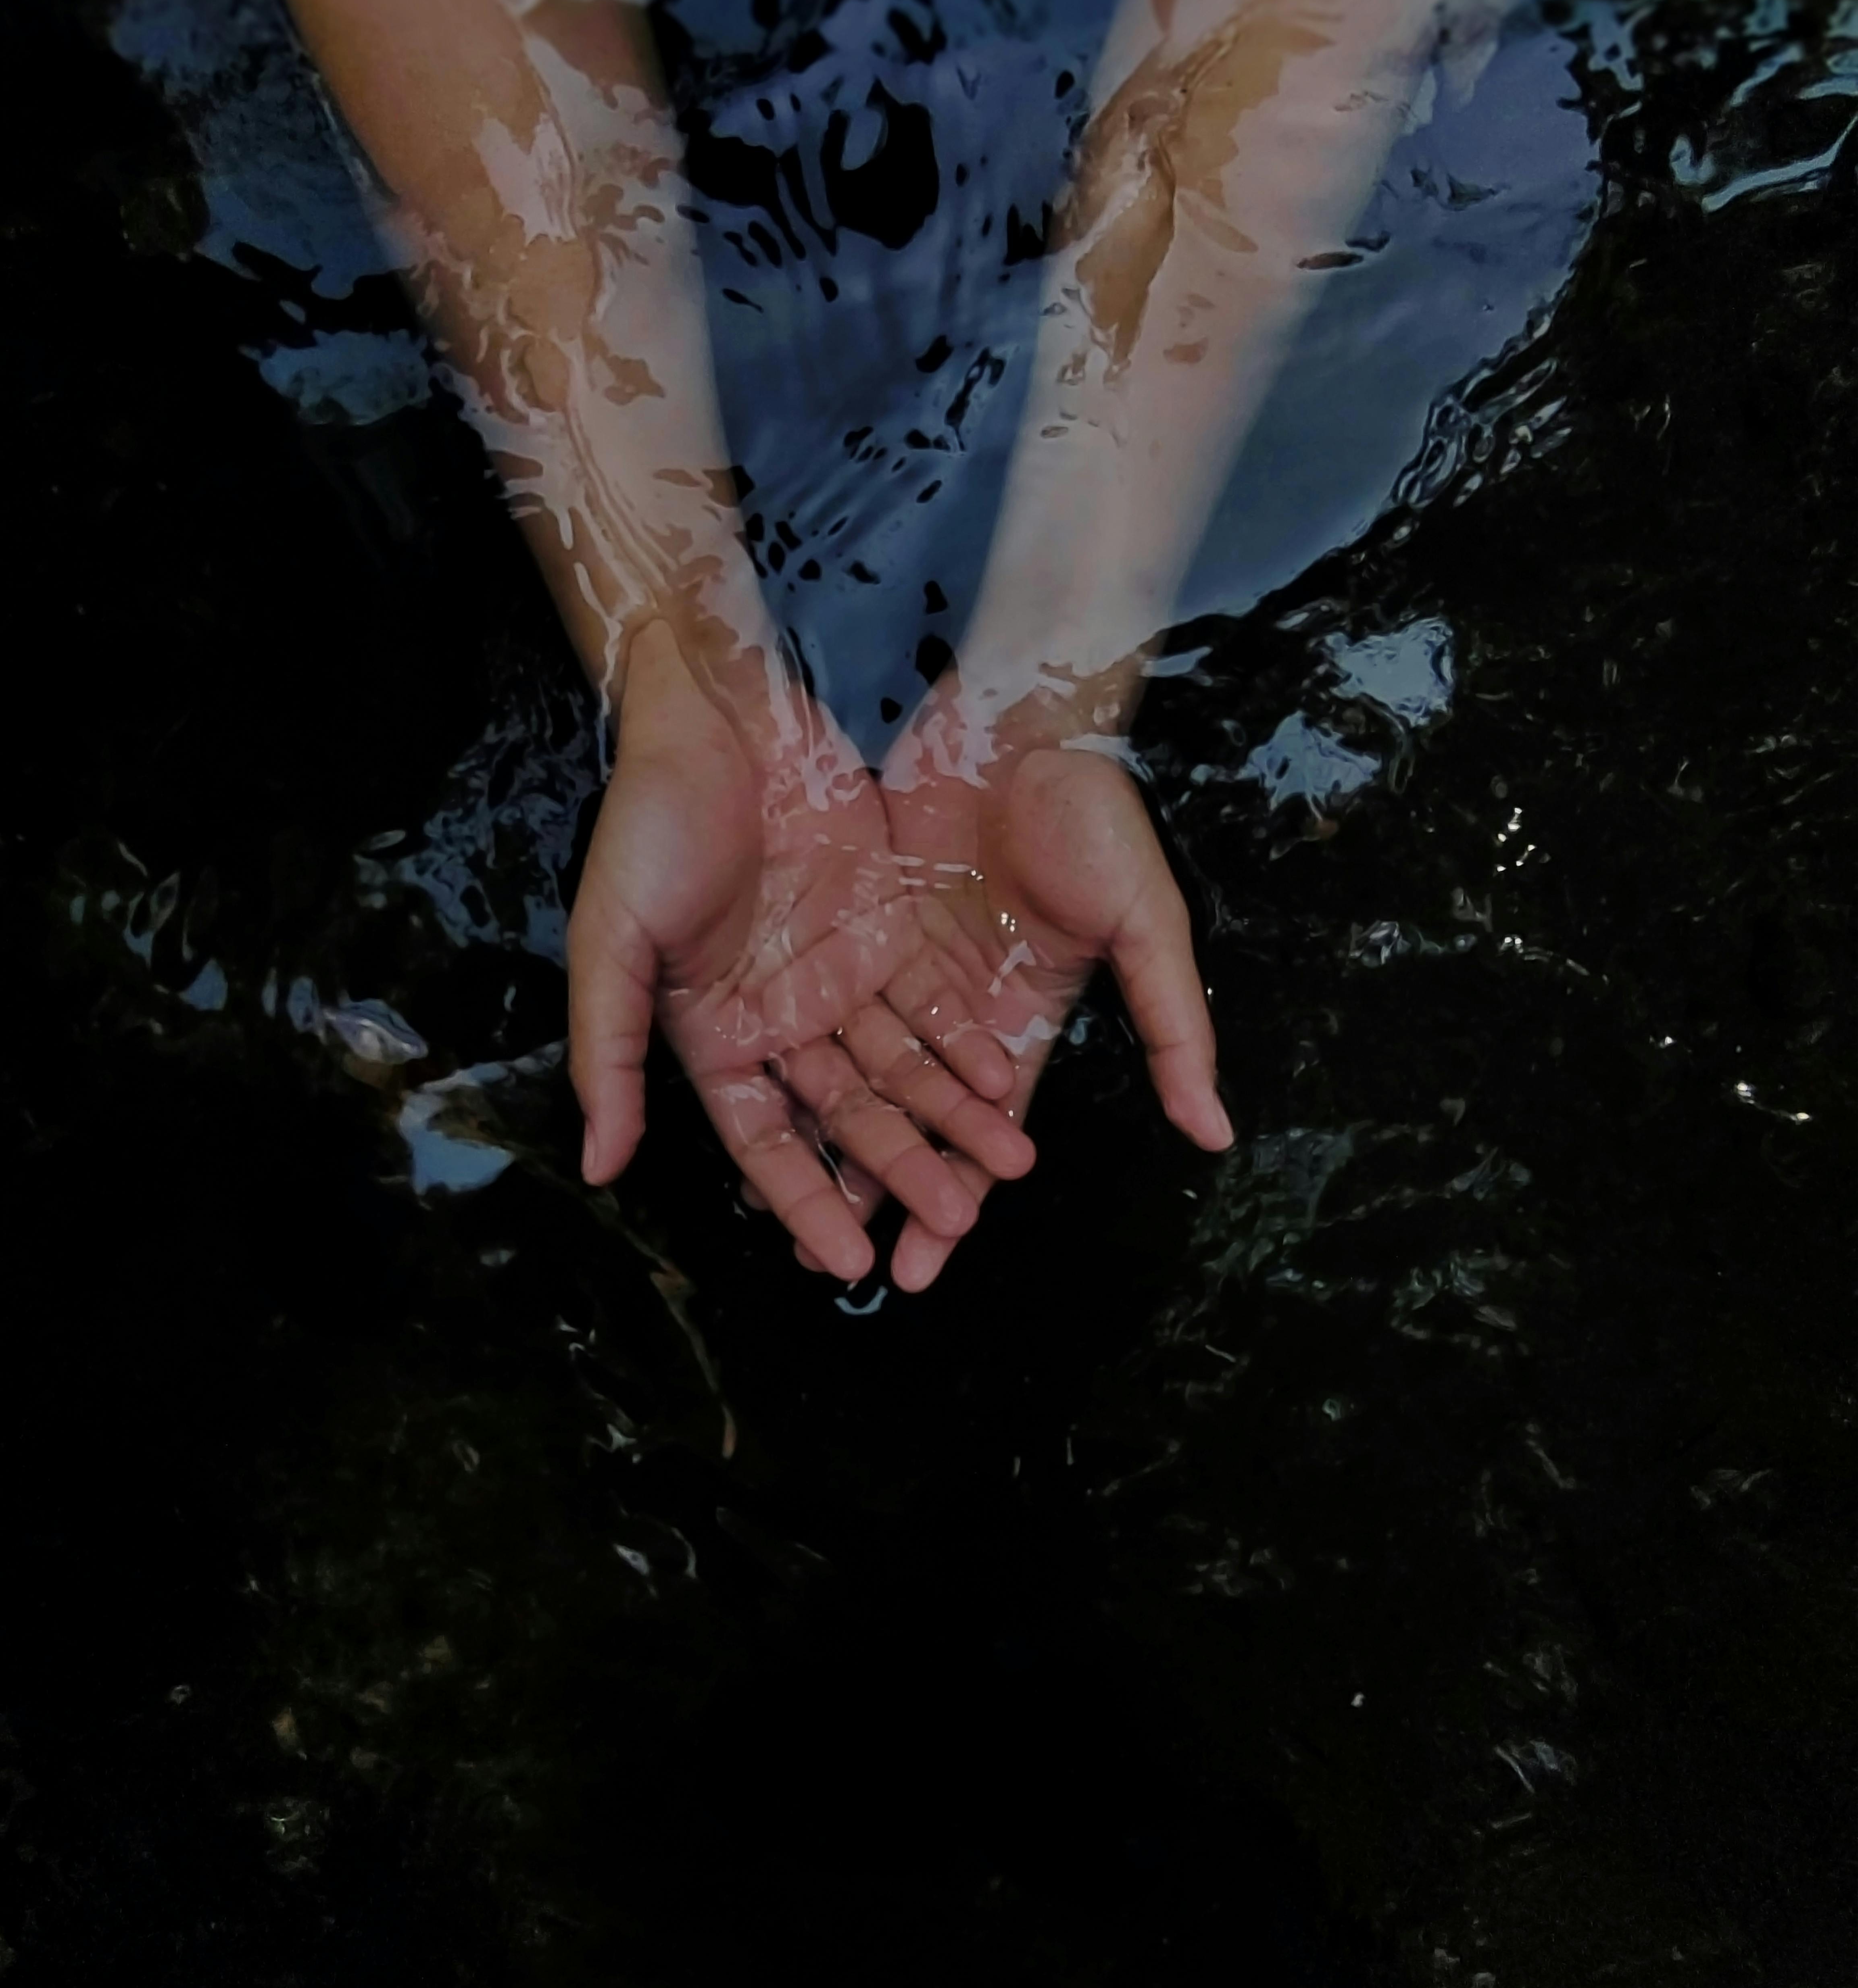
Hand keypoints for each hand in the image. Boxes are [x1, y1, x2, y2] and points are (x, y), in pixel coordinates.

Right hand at [567, 623, 1036, 1278]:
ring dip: (950, 1118)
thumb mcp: (609, 940)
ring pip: (902, 1069)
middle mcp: (781, 1021)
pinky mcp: (884, 930)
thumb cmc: (650, 823)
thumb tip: (599, 1167)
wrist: (719, 712)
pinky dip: (965, 1045)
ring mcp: (836, 978)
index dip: (805, 1205)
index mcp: (712, 1036)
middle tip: (955, 1219)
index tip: (850, 1266)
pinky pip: (932, 1004)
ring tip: (1007, 1166)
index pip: (766, 1145)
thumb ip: (606, 1055)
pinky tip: (1003, 1083)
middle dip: (902, 1170)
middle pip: (849, 1117)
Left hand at [831, 674, 1232, 1290]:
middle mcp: (962, 1012)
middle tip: (837, 1263)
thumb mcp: (1148, 924)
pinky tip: (771, 1104)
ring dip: (834, 1135)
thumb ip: (1176, 1029)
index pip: (984, 1136)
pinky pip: (830, 1006)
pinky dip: (806, 1056)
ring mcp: (908, 968)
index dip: (954, 1200)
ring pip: (861, 1073)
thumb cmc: (1096, 817)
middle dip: (882, 1190)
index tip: (919, 1270)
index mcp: (1026, 1023)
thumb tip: (1216, 1133)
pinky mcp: (865, 926)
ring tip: (792, 1203)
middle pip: (913, 1122)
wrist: (1024, 717)